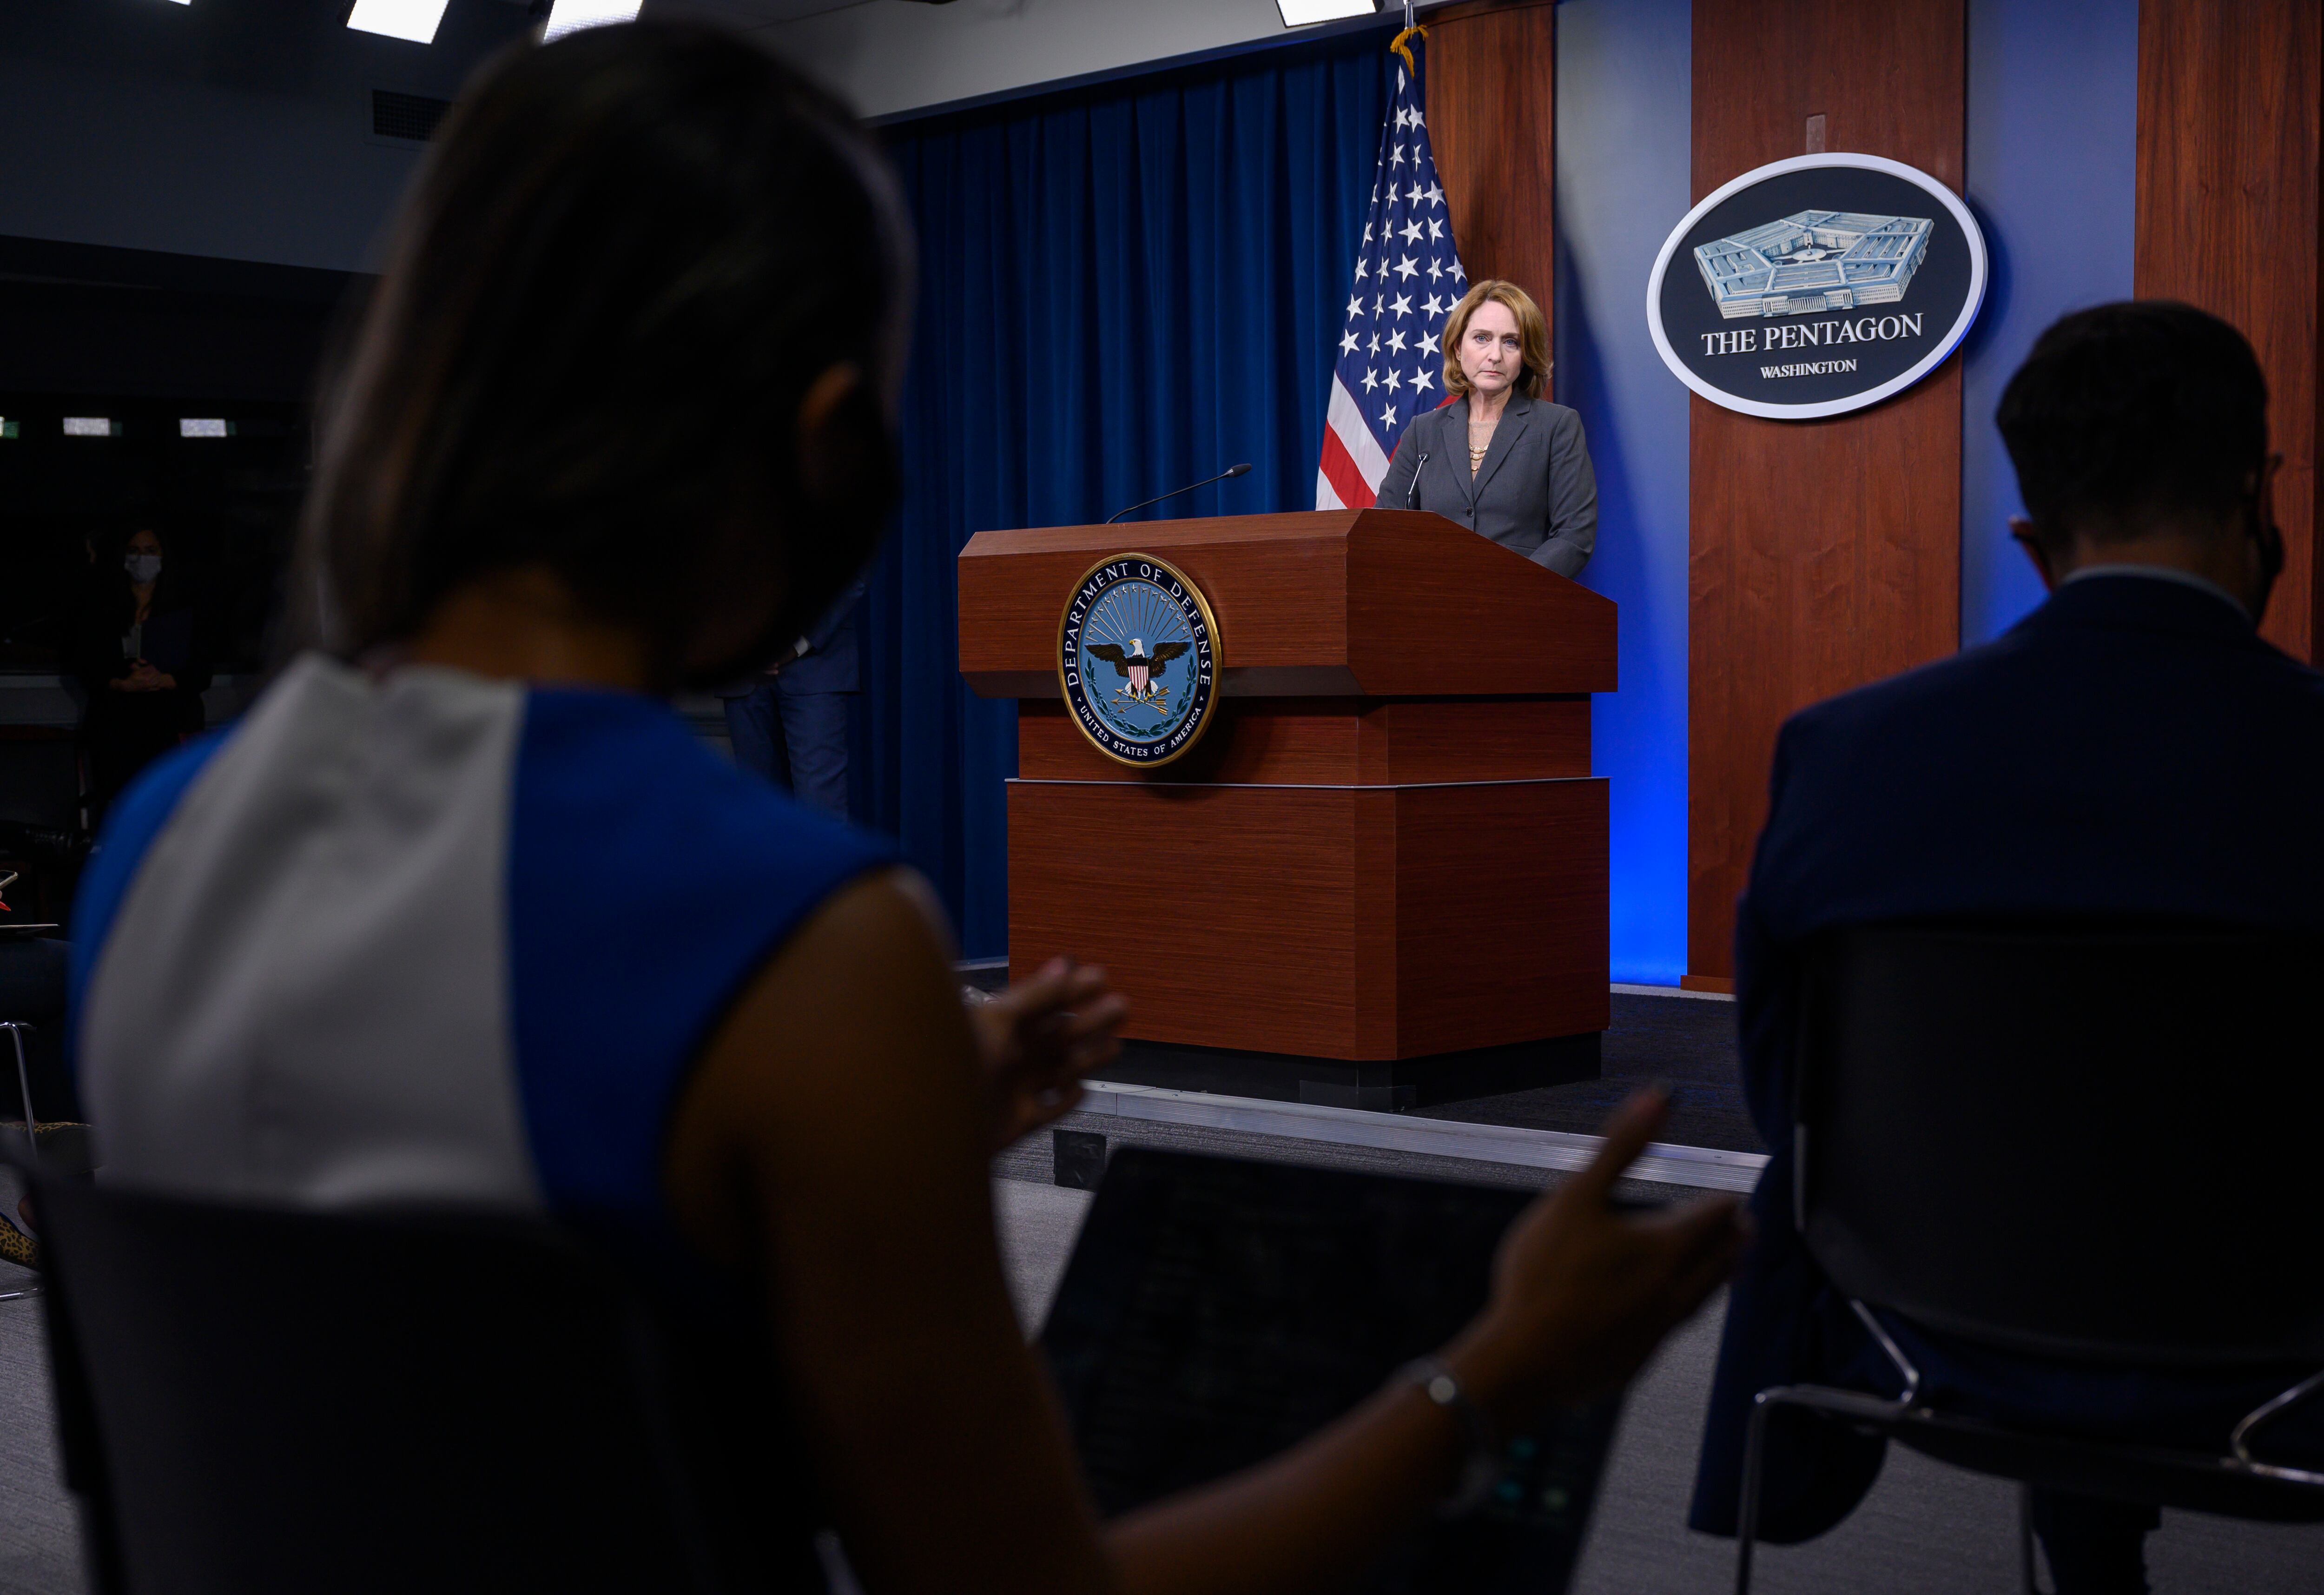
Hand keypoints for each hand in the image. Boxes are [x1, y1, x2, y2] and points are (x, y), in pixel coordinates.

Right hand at [120, 661, 169, 691]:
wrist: (128, 686)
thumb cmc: (132, 678)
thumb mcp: (137, 671)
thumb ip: (145, 668)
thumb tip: (152, 666)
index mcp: (146, 678)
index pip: (155, 673)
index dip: (156, 670)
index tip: (155, 669)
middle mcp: (149, 684)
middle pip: (157, 678)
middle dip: (158, 674)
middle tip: (157, 672)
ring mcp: (149, 688)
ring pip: (158, 683)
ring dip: (158, 679)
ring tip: (157, 676)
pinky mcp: (148, 690)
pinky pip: (156, 688)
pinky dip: (158, 685)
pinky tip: (156, 682)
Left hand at [964, 957, 1126, 1152]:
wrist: (931, 1128)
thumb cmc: (955, 1066)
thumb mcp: (995, 1021)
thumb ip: (1033, 996)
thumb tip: (1063, 965)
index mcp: (1001, 1026)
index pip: (1044, 1002)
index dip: (1071, 989)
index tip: (1100, 977)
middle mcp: (1010, 1054)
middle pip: (1058, 1034)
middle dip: (1090, 1020)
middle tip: (1121, 1007)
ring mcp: (1015, 1088)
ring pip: (1060, 1068)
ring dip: (1088, 1057)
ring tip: (1114, 1046)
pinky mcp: (1017, 1121)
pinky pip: (1049, 1109)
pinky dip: (1067, 1101)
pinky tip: (1082, 1090)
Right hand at [1445, 1089, 1747, 1428]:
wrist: (1525, 1360)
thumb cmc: (1544, 1274)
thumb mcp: (1576, 1196)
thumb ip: (1620, 1146)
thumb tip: (1659, 1097)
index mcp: (1663, 1247)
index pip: (1710, 1219)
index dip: (1723, 1204)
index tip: (1733, 1197)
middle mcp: (1672, 1290)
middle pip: (1717, 1259)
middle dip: (1732, 1239)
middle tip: (1744, 1227)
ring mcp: (1656, 1331)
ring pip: (1702, 1296)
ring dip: (1719, 1274)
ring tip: (1726, 1264)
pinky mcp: (1636, 1360)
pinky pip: (1673, 1328)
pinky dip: (1684, 1309)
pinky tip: (1669, 1311)